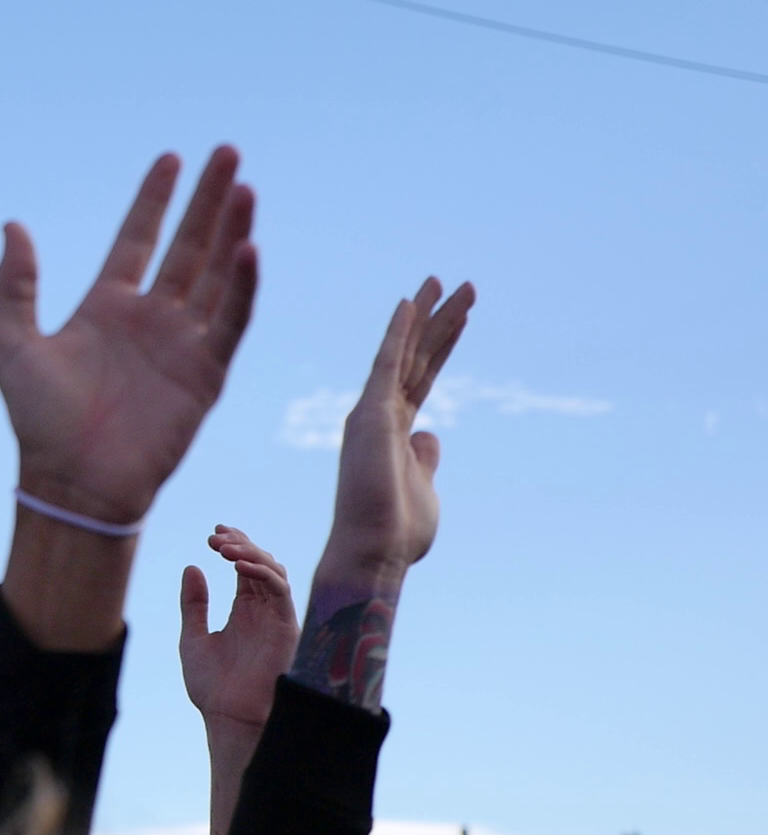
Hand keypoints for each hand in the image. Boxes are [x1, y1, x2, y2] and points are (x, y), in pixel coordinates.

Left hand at [0, 147, 256, 523]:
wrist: (73, 483)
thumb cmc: (37, 421)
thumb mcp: (11, 343)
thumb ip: (15, 284)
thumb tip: (12, 225)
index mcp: (105, 307)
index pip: (137, 239)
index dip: (155, 200)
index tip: (171, 159)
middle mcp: (149, 319)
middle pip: (187, 246)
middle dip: (207, 200)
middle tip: (227, 152)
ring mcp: (181, 345)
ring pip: (215, 275)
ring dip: (230, 230)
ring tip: (243, 186)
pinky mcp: (206, 375)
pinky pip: (230, 322)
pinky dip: (243, 286)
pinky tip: (249, 247)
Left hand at [179, 526, 298, 733]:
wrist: (229, 717)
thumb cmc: (213, 685)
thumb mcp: (193, 637)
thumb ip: (194, 604)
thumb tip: (192, 566)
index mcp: (244, 611)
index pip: (244, 567)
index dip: (234, 545)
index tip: (213, 533)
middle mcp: (263, 611)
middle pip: (260, 563)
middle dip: (240, 543)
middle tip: (215, 536)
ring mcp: (275, 618)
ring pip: (273, 571)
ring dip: (250, 553)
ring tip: (223, 548)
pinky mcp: (286, 627)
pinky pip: (280, 591)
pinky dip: (261, 573)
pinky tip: (237, 566)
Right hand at [318, 277, 475, 581]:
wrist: (372, 553)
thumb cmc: (396, 534)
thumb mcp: (425, 490)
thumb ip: (426, 459)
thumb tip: (430, 434)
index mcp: (393, 432)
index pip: (423, 377)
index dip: (443, 345)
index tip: (460, 316)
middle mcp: (379, 415)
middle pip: (418, 357)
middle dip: (440, 320)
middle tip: (462, 285)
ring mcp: (373, 412)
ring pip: (408, 353)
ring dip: (430, 315)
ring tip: (451, 281)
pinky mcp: (371, 414)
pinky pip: (388, 363)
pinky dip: (399, 331)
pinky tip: (411, 302)